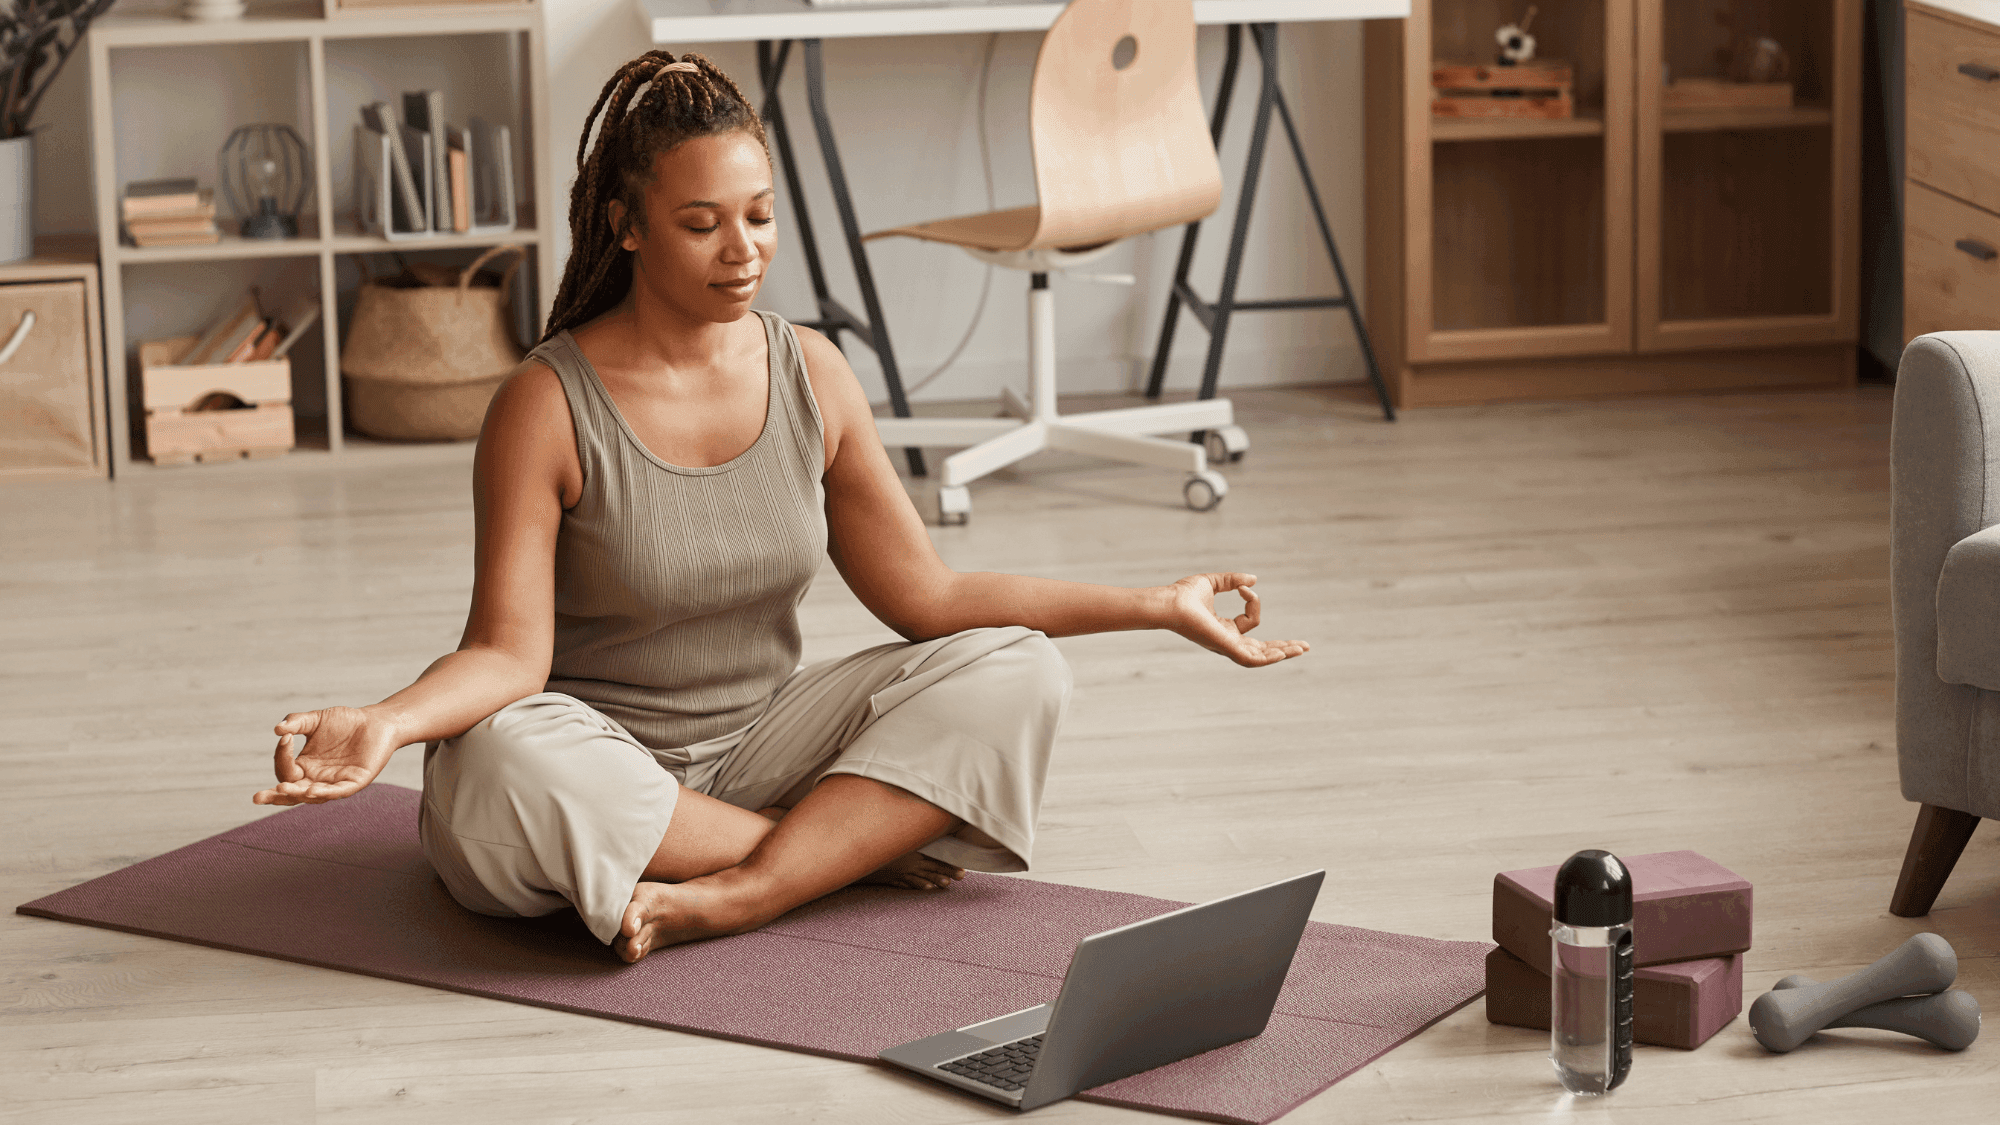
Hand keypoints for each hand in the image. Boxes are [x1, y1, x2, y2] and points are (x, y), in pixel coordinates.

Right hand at [252, 706, 401, 805]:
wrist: (376, 722)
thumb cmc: (345, 722)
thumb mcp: (316, 720)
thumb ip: (297, 723)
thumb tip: (278, 729)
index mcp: (305, 767)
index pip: (285, 771)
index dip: (281, 756)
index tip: (286, 737)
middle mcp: (317, 779)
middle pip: (292, 794)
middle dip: (275, 796)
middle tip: (257, 797)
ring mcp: (335, 783)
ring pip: (312, 795)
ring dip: (298, 794)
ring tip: (283, 790)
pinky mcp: (355, 782)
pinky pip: (339, 791)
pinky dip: (325, 792)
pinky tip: (313, 791)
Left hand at [1161, 573, 1309, 667]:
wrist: (1169, 603)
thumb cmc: (1182, 594)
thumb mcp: (1212, 582)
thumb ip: (1232, 580)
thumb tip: (1252, 580)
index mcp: (1223, 629)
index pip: (1250, 622)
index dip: (1252, 603)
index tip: (1242, 587)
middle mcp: (1226, 641)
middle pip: (1260, 649)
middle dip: (1282, 648)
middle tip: (1303, 647)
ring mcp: (1226, 647)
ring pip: (1260, 657)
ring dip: (1282, 653)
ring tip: (1301, 650)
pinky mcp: (1225, 647)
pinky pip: (1250, 659)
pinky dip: (1267, 658)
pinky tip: (1283, 653)